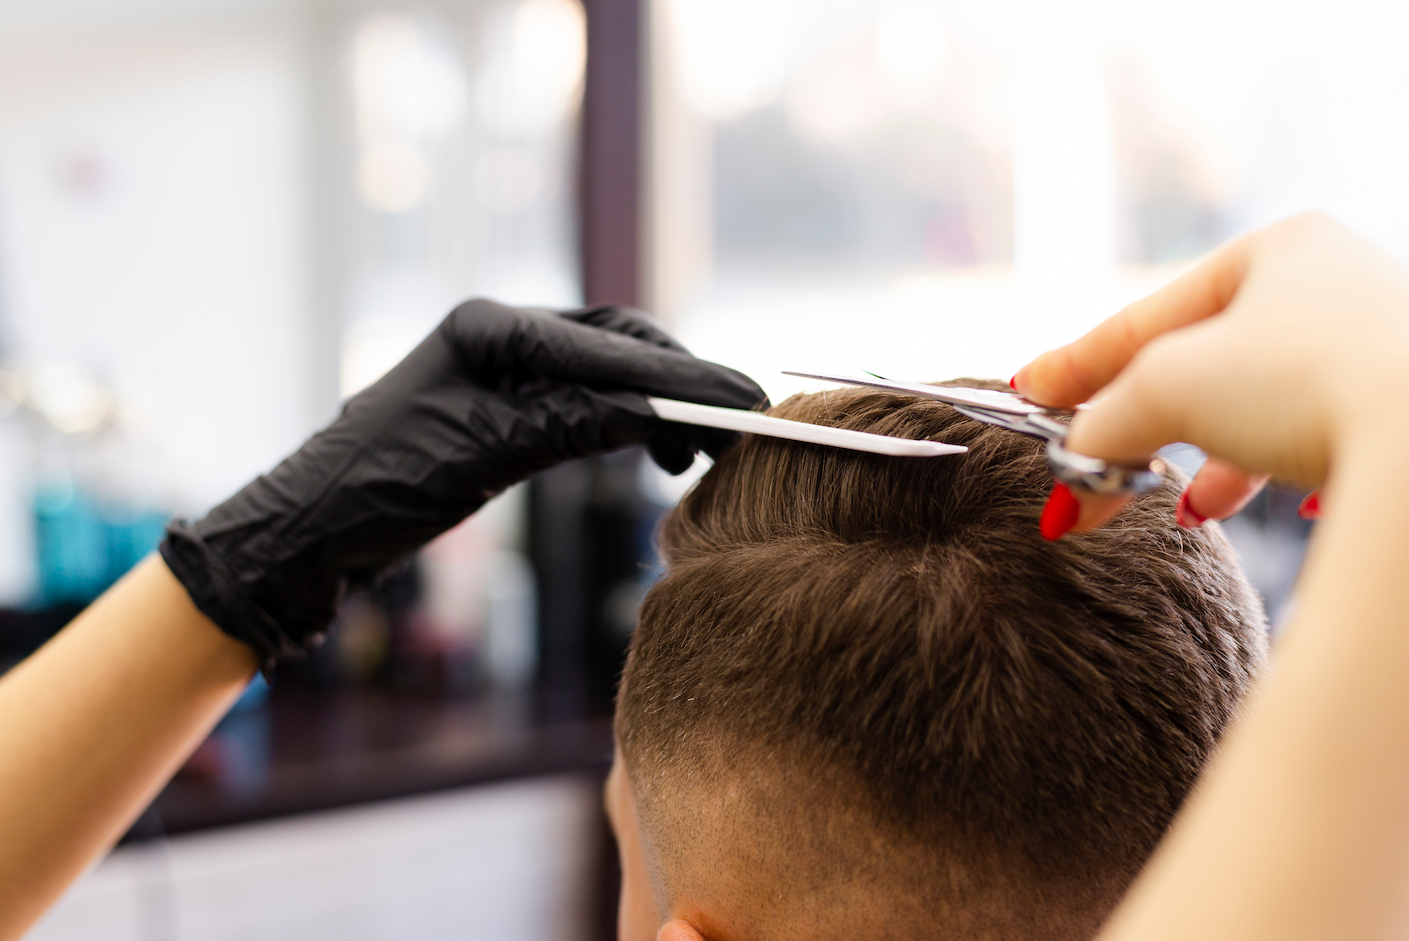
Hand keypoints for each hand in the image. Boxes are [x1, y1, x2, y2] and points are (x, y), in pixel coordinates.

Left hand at [160, 299, 766, 665]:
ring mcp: (504, 368)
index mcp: (489, 327)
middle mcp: (501, 334)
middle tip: (740, 426)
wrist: (312, 529)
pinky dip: (627, 425)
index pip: (608, 347)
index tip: (744, 400)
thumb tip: (662, 416)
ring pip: (610, 374)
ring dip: (659, 408)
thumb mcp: (486, 453)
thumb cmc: (378, 487)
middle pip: (619, 346)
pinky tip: (653, 452)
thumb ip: (575, 424)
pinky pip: (588, 403)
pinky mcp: (507, 405)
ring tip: (695, 455)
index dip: (682, 377)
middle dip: (680, 386)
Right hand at [1013, 213, 1408, 534]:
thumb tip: (1071, 474)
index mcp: (1282, 247)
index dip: (1081, 361)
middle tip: (1103, 468)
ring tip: (1196, 508)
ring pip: (1265, 408)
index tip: (1030, 392)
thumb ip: (1105, 422)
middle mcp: (1340, 284)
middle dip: (1152, 425)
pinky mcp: (1404, 411)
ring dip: (1216, 463)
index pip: (1152, 313)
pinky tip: (1277, 506)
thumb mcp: (1169, 389)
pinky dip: (1278, 474)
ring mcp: (1382, 347)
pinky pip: (1321, 441)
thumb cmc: (1304, 382)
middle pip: (1208, 364)